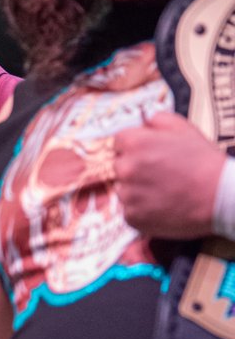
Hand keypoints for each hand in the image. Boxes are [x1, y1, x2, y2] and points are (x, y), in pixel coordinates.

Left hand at [113, 111, 224, 238]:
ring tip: (163, 191)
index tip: (147, 154)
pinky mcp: (132, 218)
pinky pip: (130, 211)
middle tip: (159, 175)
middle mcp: (126, 169)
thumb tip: (143, 123)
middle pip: (119, 166)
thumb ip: (157, 120)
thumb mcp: (184, 128)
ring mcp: (128, 195)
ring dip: (137, 190)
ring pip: (123, 190)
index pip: (118, 142)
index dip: (134, 147)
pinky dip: (142, 210)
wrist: (219, 196)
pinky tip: (162, 206)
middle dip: (134, 168)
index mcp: (134, 143)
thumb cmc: (203, 162)